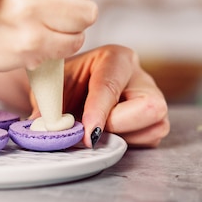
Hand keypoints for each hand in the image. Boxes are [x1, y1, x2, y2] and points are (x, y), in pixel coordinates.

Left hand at [29, 45, 169, 146]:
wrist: (68, 91)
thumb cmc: (63, 85)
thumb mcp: (51, 90)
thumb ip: (49, 108)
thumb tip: (47, 132)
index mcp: (115, 58)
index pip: (111, 86)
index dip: (98, 112)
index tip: (87, 133)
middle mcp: (140, 77)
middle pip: (150, 107)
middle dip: (118, 125)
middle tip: (91, 132)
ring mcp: (152, 99)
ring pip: (154, 127)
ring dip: (122, 137)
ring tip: (95, 131)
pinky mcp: (154, 121)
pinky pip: (150, 139)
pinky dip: (127, 143)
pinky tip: (108, 135)